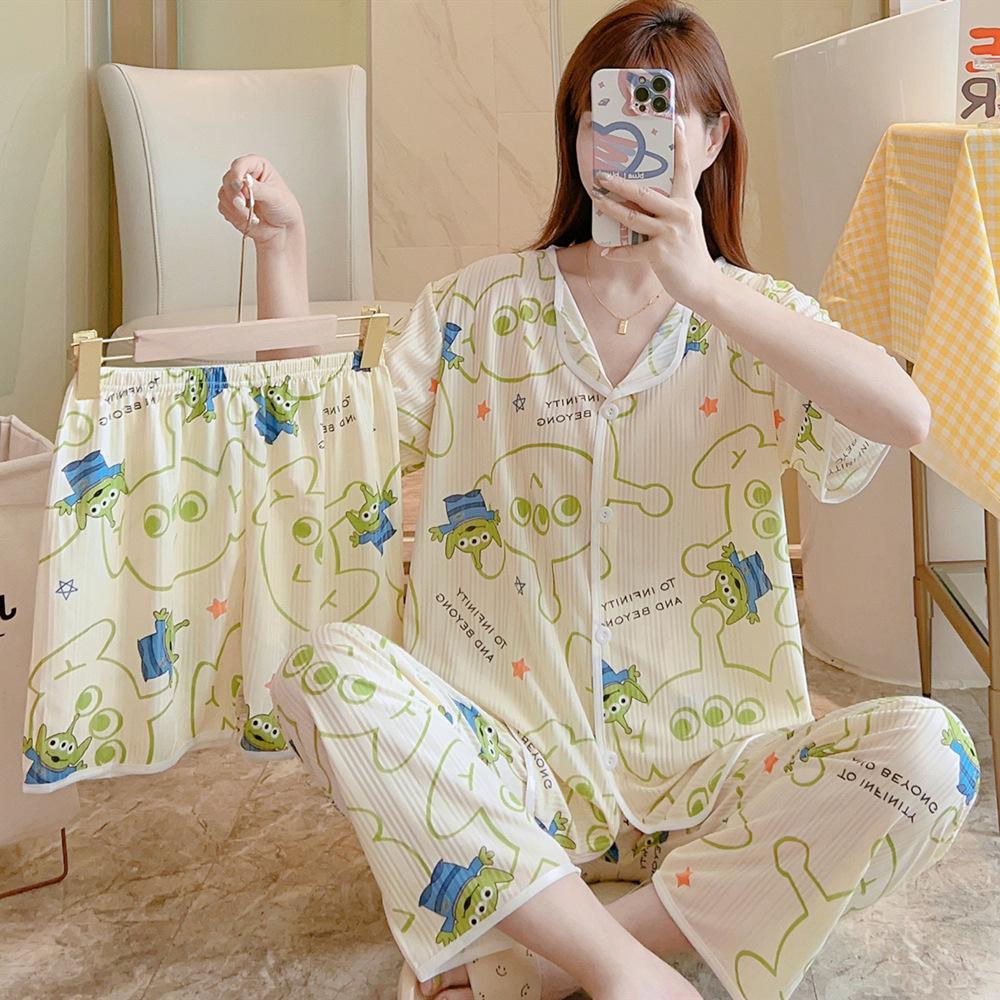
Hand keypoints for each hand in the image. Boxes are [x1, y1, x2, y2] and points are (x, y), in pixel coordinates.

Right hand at [217, 155, 303, 247]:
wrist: (284, 229)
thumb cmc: (284, 208)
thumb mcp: (275, 196)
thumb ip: (258, 188)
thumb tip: (245, 181)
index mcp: (257, 167)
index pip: (240, 164)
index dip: (236, 174)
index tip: (239, 186)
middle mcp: (245, 176)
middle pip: (228, 179)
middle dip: (235, 194)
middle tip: (243, 204)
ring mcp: (237, 191)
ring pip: (224, 194)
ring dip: (235, 208)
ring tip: (250, 215)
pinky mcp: (232, 205)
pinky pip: (223, 207)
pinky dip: (233, 215)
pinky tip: (247, 218)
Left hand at [595, 118, 719, 311]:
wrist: (703, 284)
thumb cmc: (690, 253)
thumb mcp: (687, 223)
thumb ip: (671, 207)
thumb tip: (644, 197)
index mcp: (687, 203)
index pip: (683, 170)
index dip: (680, 146)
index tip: (675, 124)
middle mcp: (680, 214)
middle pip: (644, 193)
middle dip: (620, 183)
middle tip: (602, 175)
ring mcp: (670, 233)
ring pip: (633, 218)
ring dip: (611, 210)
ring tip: (597, 202)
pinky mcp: (660, 254)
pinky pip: (632, 251)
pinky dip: (618, 252)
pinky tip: (606, 251)